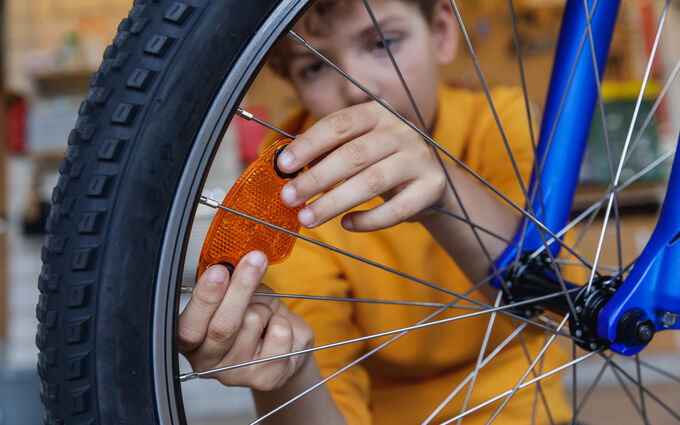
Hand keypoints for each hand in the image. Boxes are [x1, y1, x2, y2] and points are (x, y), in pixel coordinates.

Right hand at [177, 251, 313, 390]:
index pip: (189, 326)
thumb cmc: (255, 320)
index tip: (219, 271)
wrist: (284, 349)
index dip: (204, 299)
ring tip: (264, 316)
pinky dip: (285, 321)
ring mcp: (236, 374)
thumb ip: (231, 286)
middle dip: (240, 288)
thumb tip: (239, 265)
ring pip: (252, 323)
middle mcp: (208, 361)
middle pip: (222, 326)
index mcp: (192, 341)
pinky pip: (280, 334)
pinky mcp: (265, 378)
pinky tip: (277, 331)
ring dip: (265, 307)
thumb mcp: (239, 297)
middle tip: (254, 260)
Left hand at [276, 101, 448, 231]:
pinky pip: (396, 209)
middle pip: (353, 155)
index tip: (283, 165)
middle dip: (316, 178)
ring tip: (308, 218)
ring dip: (335, 202)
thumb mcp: (357, 145)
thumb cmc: (382, 161)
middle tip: (289, 198)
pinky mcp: (431, 186)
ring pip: (372, 182)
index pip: (338, 124)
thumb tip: (286, 161)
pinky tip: (346, 224)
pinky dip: (369, 220)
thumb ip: (327, 149)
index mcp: (377, 113)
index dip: (309, 144)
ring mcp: (419, 158)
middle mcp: (401, 131)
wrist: (431, 179)